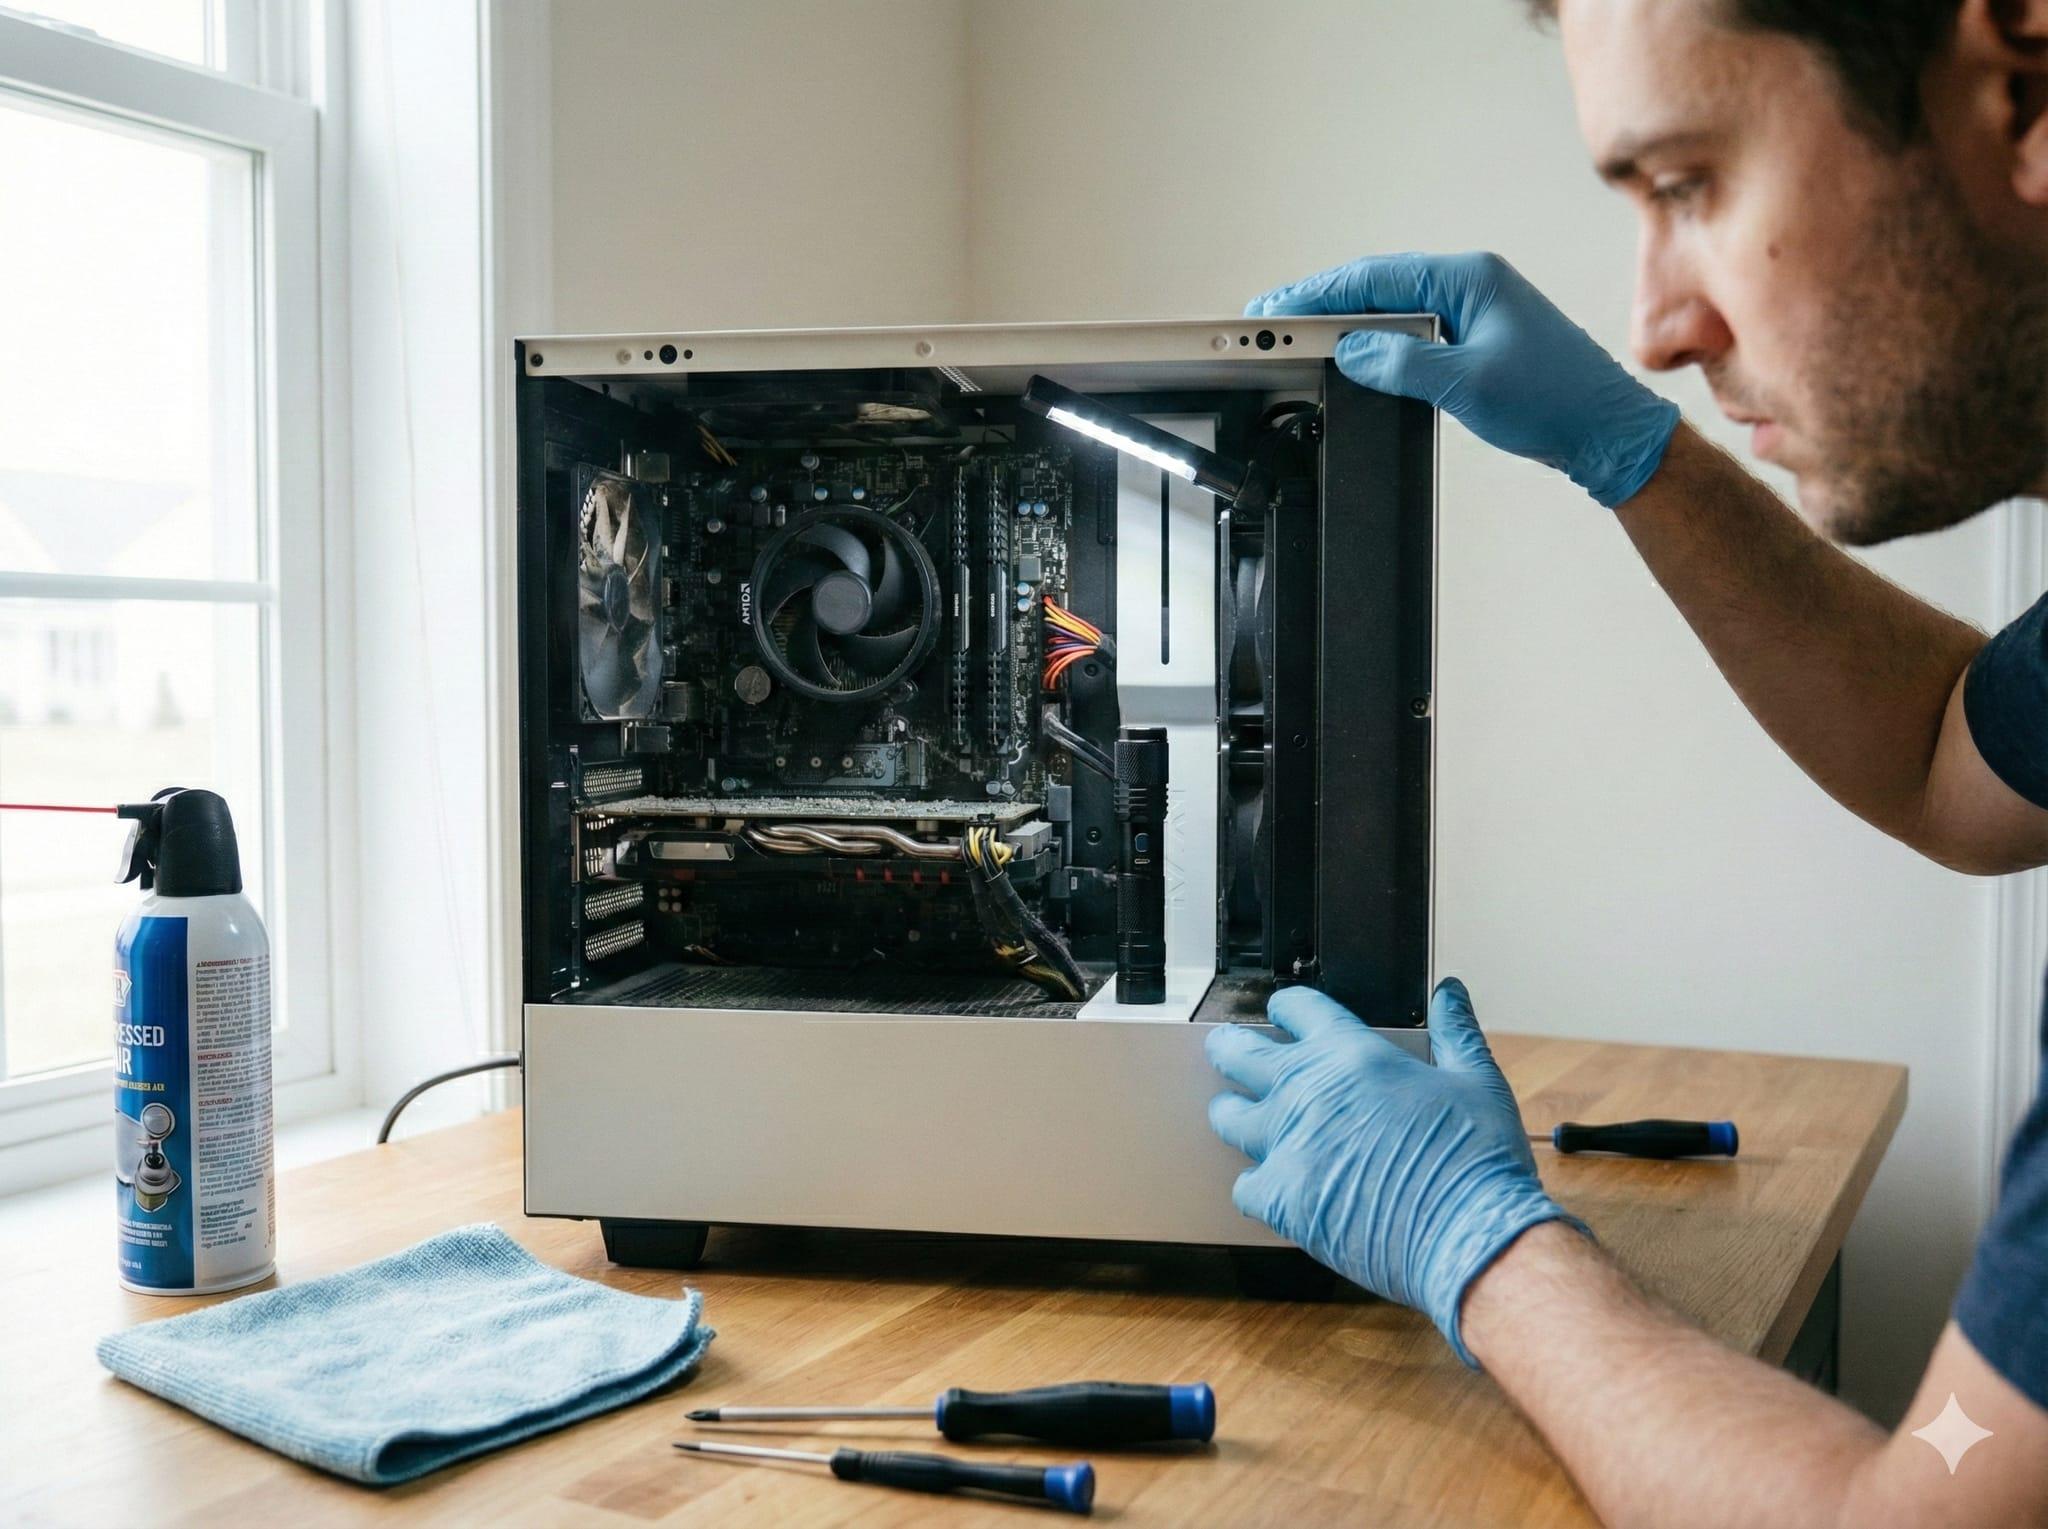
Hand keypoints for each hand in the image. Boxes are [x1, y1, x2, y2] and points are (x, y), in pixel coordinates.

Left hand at [1206, 977, 1589, 1365]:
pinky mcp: (1281, 1198)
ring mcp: (1288, 1144)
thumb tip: (1450, 994)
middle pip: (1237, 1053)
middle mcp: (1308, 1090)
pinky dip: (1255, 1185)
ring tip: (1241, 1116)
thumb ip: (1455, 1031)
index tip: (1283, 1013)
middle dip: (1230, 1048)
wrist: (1470, 1235)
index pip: (1296, 1008)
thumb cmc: (1477, 1161)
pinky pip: (1243, 1185)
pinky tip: (1270, 1187)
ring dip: (1234, 1113)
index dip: (1286, 1007)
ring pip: (1228, 1116)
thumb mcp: (1476, 1081)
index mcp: (1351, 1054)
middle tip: (1228, 1052)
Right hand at [1247, 252, 1679, 508]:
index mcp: (1470, 278)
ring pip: (1395, 309)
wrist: (1606, 431)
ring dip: (1349, 323)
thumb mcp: (1466, 382)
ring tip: (1303, 336)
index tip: (1277, 306)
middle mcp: (1472, 284)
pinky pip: (1414, 331)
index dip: (1319, 293)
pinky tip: (1356, 355)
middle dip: (1324, 303)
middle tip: (1274, 318)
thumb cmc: (1555, 400)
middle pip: (1380, 286)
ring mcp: (1476, 310)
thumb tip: (1353, 350)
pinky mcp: (1478, 339)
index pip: (1376, 277)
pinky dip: (1379, 342)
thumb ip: (1402, 362)